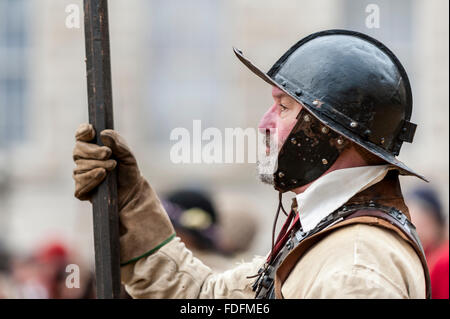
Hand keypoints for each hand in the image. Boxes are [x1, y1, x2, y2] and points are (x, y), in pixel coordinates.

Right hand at [72, 123, 174, 263]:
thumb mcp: (128, 156)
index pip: (81, 135)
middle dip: (93, 151)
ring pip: (79, 167)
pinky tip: (102, 177)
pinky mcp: (81, 190)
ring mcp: (81, 175)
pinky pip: (80, 183)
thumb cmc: (129, 173)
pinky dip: (91, 178)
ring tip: (112, 169)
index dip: (82, 131)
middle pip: (78, 150)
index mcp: (94, 147)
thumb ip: (118, 143)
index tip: (90, 131)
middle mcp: (84, 160)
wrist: (133, 196)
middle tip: (109, 155)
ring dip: (96, 166)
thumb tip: (103, 133)